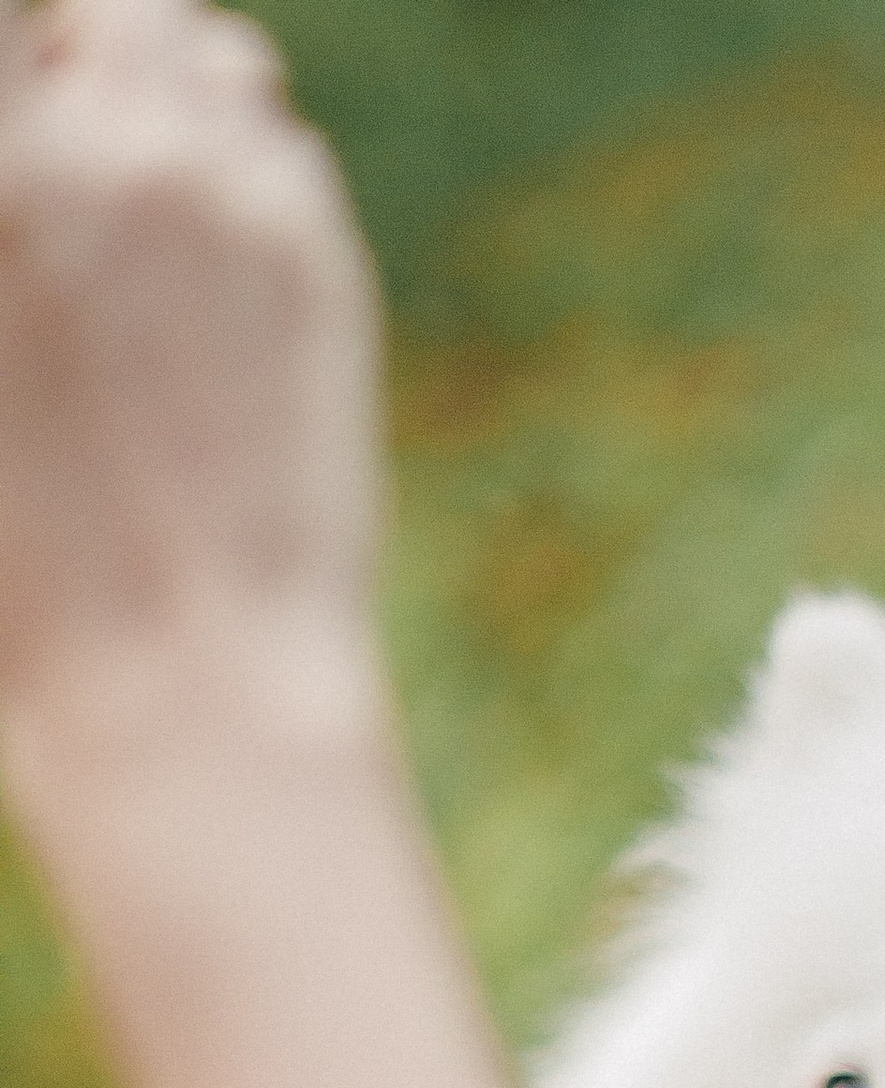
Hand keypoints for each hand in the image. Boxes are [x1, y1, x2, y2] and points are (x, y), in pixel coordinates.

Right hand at [0, 0, 379, 739]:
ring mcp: (213, 190)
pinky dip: (234, 160)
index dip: (24, 63)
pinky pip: (267, 131)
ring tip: (137, 209)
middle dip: (73, 68)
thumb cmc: (25, 567)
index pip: (14, 23)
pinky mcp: (310, 248)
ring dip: (157, 95)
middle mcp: (90, 148)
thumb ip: (13, 212)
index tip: (30, 110)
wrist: (180, 680)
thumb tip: (34, 156)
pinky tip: (207, 262)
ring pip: (190, 49)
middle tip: (65, 174)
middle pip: (98, 20)